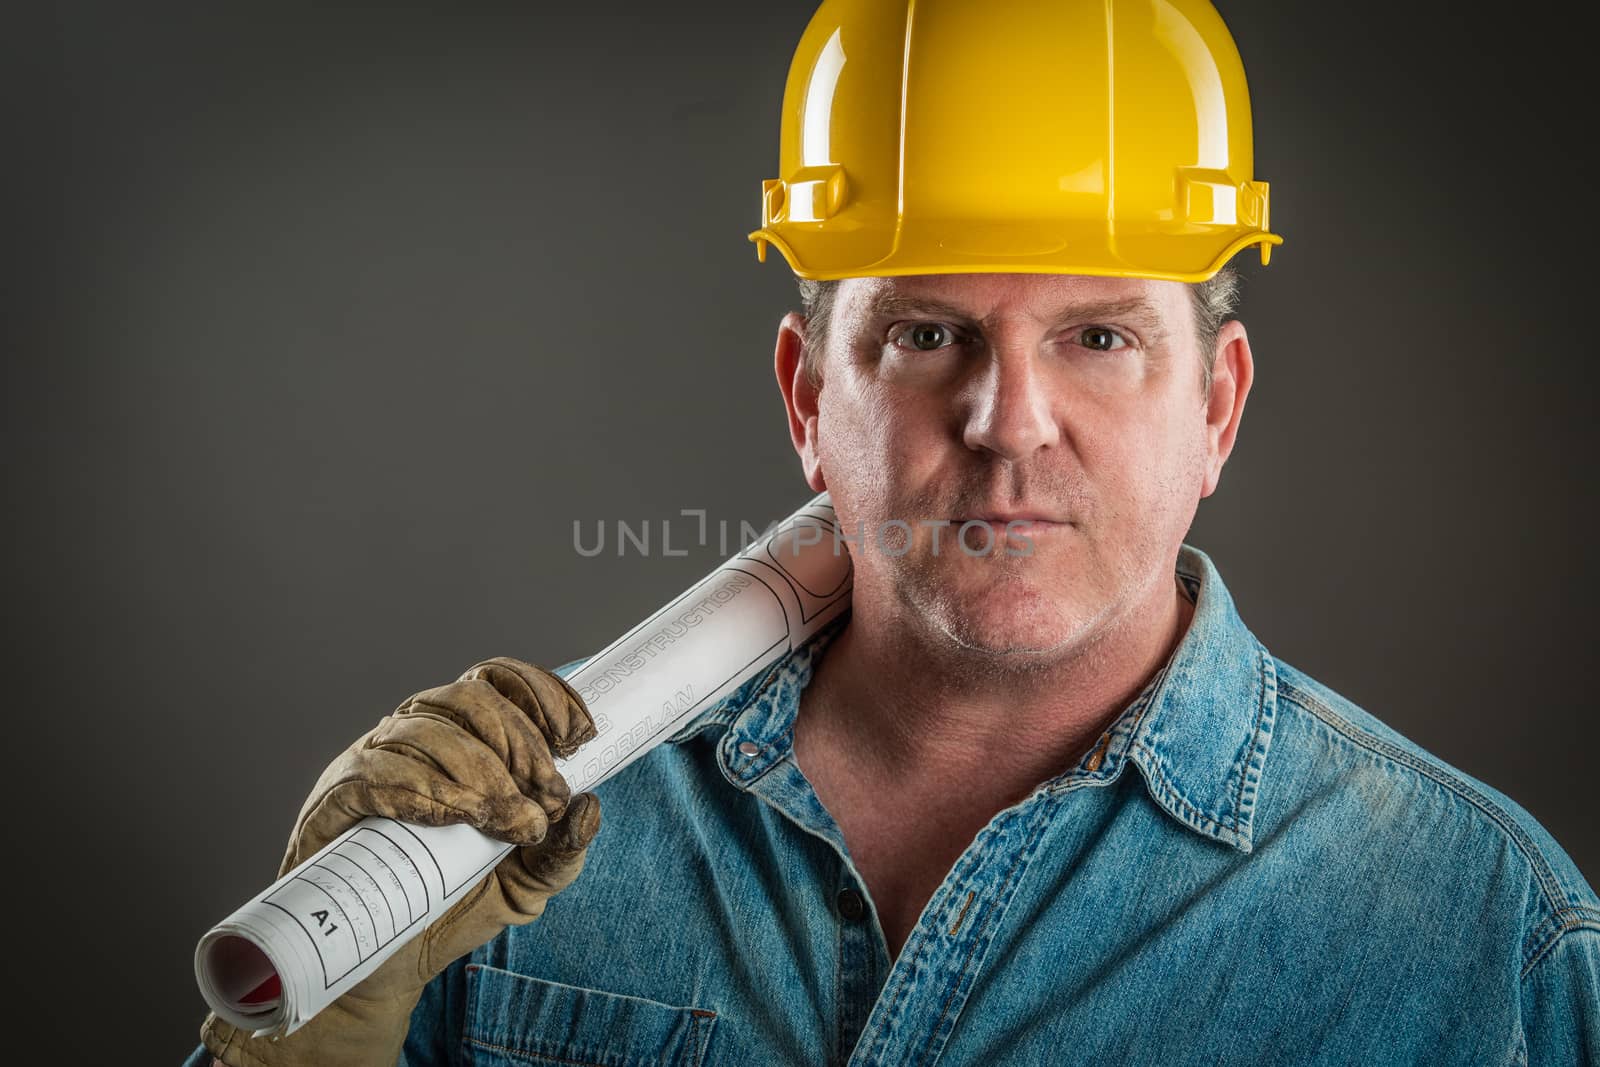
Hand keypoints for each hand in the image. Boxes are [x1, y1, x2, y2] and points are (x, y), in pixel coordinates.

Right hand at [201, 658, 600, 1066]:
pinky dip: (421, 788)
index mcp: (464, 739)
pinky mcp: (335, 801)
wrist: (391, 966)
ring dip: (477, 771)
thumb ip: (562, 850)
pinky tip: (453, 815)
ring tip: (502, 820)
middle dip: (519, 744)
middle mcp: (417, 736)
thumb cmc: (456, 907)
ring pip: (425, 730)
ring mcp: (372, 763)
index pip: (499, 681)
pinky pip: (375, 773)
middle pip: (469, 699)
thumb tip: (589, 806)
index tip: (578, 737)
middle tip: (542, 800)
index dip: (542, 695)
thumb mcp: (527, 883)